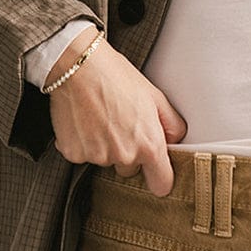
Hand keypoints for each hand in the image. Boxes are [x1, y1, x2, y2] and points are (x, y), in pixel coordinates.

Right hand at [47, 27, 186, 196]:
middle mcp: (124, 156)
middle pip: (130, 169)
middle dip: (128, 152)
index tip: (156, 170)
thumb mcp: (154, 95)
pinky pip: (84, 155)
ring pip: (106, 160)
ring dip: (105, 146)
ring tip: (101, 116)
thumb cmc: (117, 76)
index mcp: (148, 144)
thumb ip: (170, 123)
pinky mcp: (74, 154)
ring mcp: (97, 157)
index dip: (160, 177)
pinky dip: (84, 143)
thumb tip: (176, 139)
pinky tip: (85, 119)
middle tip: (121, 122)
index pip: (161, 184)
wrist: (79, 66)